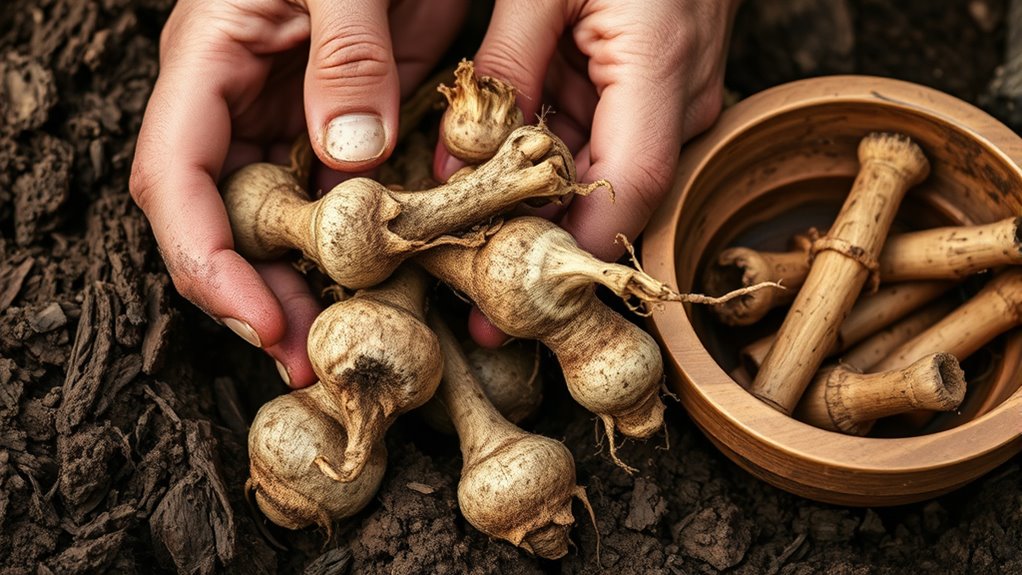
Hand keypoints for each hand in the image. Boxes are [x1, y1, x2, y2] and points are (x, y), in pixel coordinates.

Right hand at [131, 0, 467, 386]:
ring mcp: (287, 115)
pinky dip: (348, 247)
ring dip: (299, 287)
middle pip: (218, 220)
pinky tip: (377, 285)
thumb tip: (348, 159)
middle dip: (252, 296)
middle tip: (306, 359)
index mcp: (209, 60)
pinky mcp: (340, 121)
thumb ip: (344, 54)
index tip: (259, 322)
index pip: (175, 180)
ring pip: (273, 221)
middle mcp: (235, 100)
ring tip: (337, 342)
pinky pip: (331, 199)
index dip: (206, 262)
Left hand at [437, 0, 738, 346]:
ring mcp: (675, 99)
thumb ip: (501, 71)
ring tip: (478, 246)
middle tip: (482, 295)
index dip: (578, 249)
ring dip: (545, 209)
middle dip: (547, 245)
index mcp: (658, 66)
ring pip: (607, 177)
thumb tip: (456, 165)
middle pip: (616, 197)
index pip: (629, 184)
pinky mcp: (658, 94)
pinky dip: (556, 167)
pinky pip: (605, 144)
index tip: (525, 301)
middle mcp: (681, 99)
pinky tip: (505, 183)